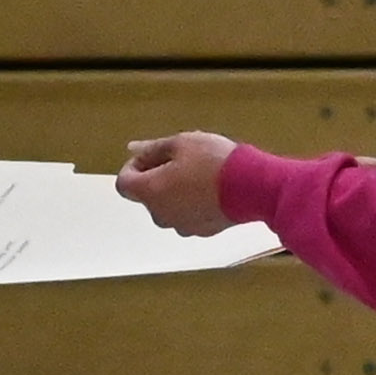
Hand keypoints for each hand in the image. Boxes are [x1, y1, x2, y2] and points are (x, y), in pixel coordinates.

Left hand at [117, 132, 243, 237]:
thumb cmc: (214, 162)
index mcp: (150, 192)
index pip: (124, 184)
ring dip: (175, 190)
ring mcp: (181, 226)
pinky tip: (211, 187)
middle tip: (180, 159)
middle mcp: (161, 215)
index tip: (151, 156)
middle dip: (157, 177)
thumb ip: (152, 148)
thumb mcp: (180, 143)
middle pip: (147, 195)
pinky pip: (188, 214)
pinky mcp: (202, 230)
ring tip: (199, 172)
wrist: (252, 186)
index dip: (133, 167)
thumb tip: (134, 149)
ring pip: (168, 206)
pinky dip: (193, 202)